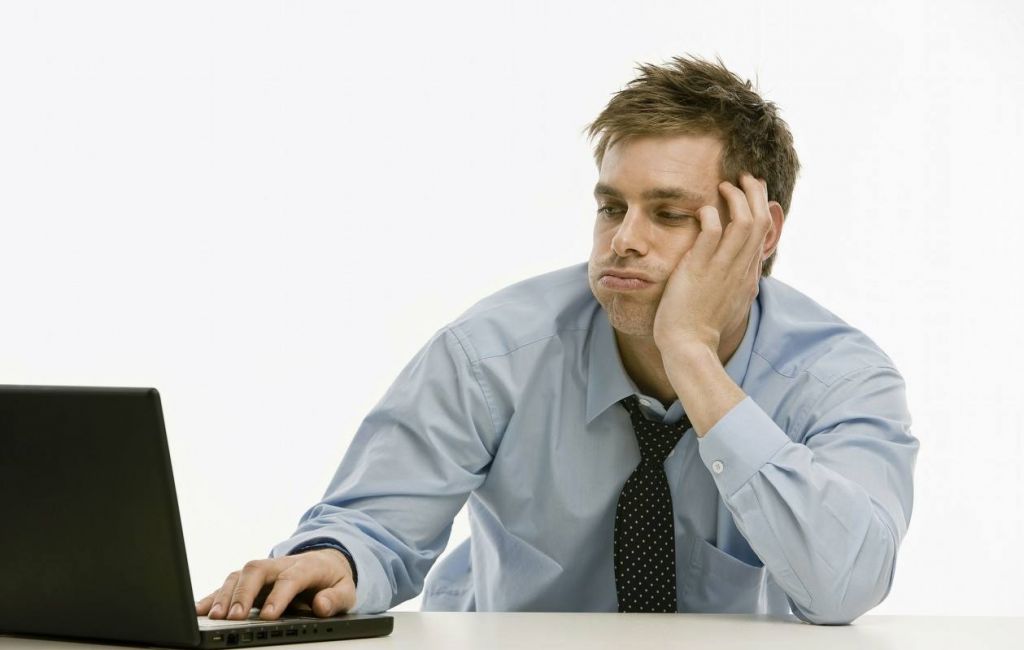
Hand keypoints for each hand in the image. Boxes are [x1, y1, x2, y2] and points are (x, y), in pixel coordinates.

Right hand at [194, 548, 354, 620]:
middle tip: (235, 617)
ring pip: (239, 575)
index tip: (268, 616)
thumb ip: (336, 598)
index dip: (279, 596)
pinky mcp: (251, 580)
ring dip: (225, 595)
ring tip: (215, 617)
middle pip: (257, 570)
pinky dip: (213, 596)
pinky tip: (200, 610)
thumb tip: (321, 605)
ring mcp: (264, 571)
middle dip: (244, 593)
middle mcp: (280, 565)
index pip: (290, 578)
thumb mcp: (346, 590)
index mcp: (306, 566)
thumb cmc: (333, 579)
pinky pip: (228, 584)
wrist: (326, 561)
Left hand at [652, 172, 772, 356]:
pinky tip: (702, 208)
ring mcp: (722, 269)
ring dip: (736, 198)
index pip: (763, 235)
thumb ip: (734, 282)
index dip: (761, 208)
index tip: (753, 193)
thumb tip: (738, 270)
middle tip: (745, 177)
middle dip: (755, 194)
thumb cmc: (701, 328)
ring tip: (725, 185)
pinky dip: (711, 215)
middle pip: (760, 222)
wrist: (689, 346)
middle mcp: (740, 270)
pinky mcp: (700, 269)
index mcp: (747, 276)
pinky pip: (712, 233)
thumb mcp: (727, 302)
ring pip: (743, 223)